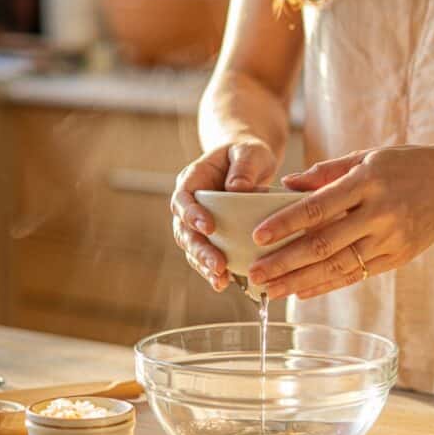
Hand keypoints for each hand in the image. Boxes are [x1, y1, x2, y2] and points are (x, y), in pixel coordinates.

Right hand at [171, 139, 276, 290]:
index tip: (208, 227)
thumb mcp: (250, 151)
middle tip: (218, 265)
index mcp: (193, 179)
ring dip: (204, 266)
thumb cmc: (247, 153)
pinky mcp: (211, 237)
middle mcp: (190, 203)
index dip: (192, 215)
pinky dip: (214, 270)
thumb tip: (237, 189)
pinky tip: (226, 283)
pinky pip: (207, 255)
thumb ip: (244, 167)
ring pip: (192, 248)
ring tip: (220, 280)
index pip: (183, 199)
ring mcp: (197, 222)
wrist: (248, 162)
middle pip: (184, 231)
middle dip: (200, 250)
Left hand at [247, 144, 433, 298]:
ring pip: (339, 266)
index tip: (258, 236)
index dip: (286, 223)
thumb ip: (326, 172)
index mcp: (367, 182)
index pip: (319, 207)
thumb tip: (286, 185)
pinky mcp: (398, 258)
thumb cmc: (402, 165)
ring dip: (301, 281)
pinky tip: (302, 292)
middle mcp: (380, 213)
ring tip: (271, 290)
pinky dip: (327, 286)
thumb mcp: (365, 157)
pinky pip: (357, 276)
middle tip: (255, 274)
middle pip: (325, 244)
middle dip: (286, 262)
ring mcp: (391, 239)